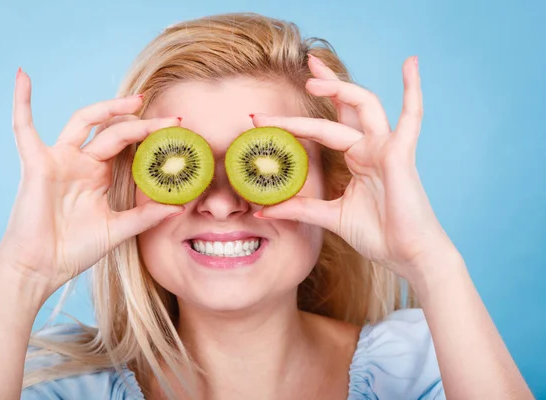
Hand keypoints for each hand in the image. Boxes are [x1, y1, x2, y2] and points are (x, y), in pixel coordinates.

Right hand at [0, 69, 183, 296]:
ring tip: (138, 100)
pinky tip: (23, 78)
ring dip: (109, 107)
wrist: (41, 268)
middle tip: (172, 118)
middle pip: (113, 130)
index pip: (127, 144)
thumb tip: (180, 207)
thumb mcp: (119, 229)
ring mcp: (59, 160)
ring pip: (84, 121)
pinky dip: (21, 103)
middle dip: (142, 122)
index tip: (179, 130)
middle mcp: (80, 162)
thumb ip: (146, 216)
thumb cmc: (74, 249)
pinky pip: (23, 129)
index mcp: (98, 174)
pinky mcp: (37, 164)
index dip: (151, 136)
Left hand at [252, 56, 455, 280]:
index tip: (262, 119)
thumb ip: (300, 208)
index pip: (325, 128)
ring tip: (312, 79)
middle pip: (345, 106)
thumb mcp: (330, 217)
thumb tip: (263, 211)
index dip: (295, 121)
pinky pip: (411, 117)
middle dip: (324, 85)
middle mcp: (371, 147)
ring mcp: (386, 148)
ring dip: (340, 88)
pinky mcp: (400, 156)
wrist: (408, 256)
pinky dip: (412, 90)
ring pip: (364, 106)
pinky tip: (410, 63)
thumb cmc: (379, 235)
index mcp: (357, 158)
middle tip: (303, 67)